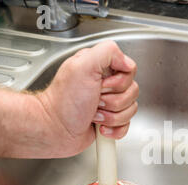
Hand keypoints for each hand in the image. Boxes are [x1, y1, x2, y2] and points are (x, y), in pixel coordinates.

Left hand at [36, 40, 138, 156]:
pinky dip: (114, 130)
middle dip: (114, 101)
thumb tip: (127, 62)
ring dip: (112, 117)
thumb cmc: (64, 102)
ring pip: (130, 110)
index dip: (119, 81)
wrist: (55, 130)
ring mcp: (109, 104)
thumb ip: (108, 53)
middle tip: (95, 101)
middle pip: (132, 91)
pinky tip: (99, 126)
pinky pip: (126, 125)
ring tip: (93, 114)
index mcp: (100, 67)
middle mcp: (105, 84)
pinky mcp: (110, 121)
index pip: (129, 69)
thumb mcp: (82, 66)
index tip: (101, 85)